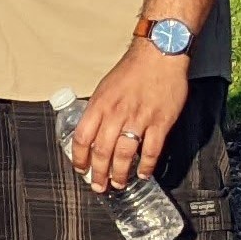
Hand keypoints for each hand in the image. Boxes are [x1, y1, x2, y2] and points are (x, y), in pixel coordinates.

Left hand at [71, 39, 189, 192]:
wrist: (159, 54)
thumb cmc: (132, 69)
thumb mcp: (105, 87)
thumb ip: (99, 109)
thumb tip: (93, 131)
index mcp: (100, 104)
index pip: (82, 137)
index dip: (79, 158)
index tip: (80, 169)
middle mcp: (117, 113)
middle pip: (102, 151)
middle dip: (98, 173)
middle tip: (99, 185)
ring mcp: (139, 119)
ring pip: (125, 154)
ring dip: (120, 173)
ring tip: (119, 184)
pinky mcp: (160, 122)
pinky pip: (151, 150)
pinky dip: (146, 165)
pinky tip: (143, 173)